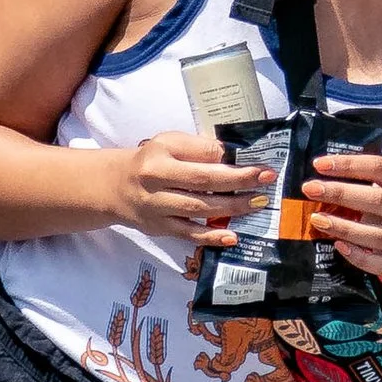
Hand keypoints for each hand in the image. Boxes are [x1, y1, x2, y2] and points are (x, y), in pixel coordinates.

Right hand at [107, 129, 272, 243]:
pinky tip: (232, 237)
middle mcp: (156, 182)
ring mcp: (157, 208)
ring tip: (257, 203)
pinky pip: (188, 234)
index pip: (200, 156)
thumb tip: (233, 155)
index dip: (231, 160)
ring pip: (198, 209)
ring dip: (232, 207)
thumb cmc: (150, 161)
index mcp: (160, 156)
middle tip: (267, 181)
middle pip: (202, 182)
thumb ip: (198, 148)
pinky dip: (211, 237)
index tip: (259, 163)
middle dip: (238, 182)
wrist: (114, 186)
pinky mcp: (159, 228)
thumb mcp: (169, 143)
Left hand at [304, 150, 381, 278]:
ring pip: (377, 235)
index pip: (380, 167)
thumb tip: (320, 182)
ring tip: (317, 220)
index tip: (319, 164)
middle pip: (378, 200)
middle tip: (311, 189)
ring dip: (344, 227)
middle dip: (341, 193)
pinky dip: (357, 256)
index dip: (349, 164)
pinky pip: (379, 263)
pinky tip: (339, 246)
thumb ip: (363, 183)